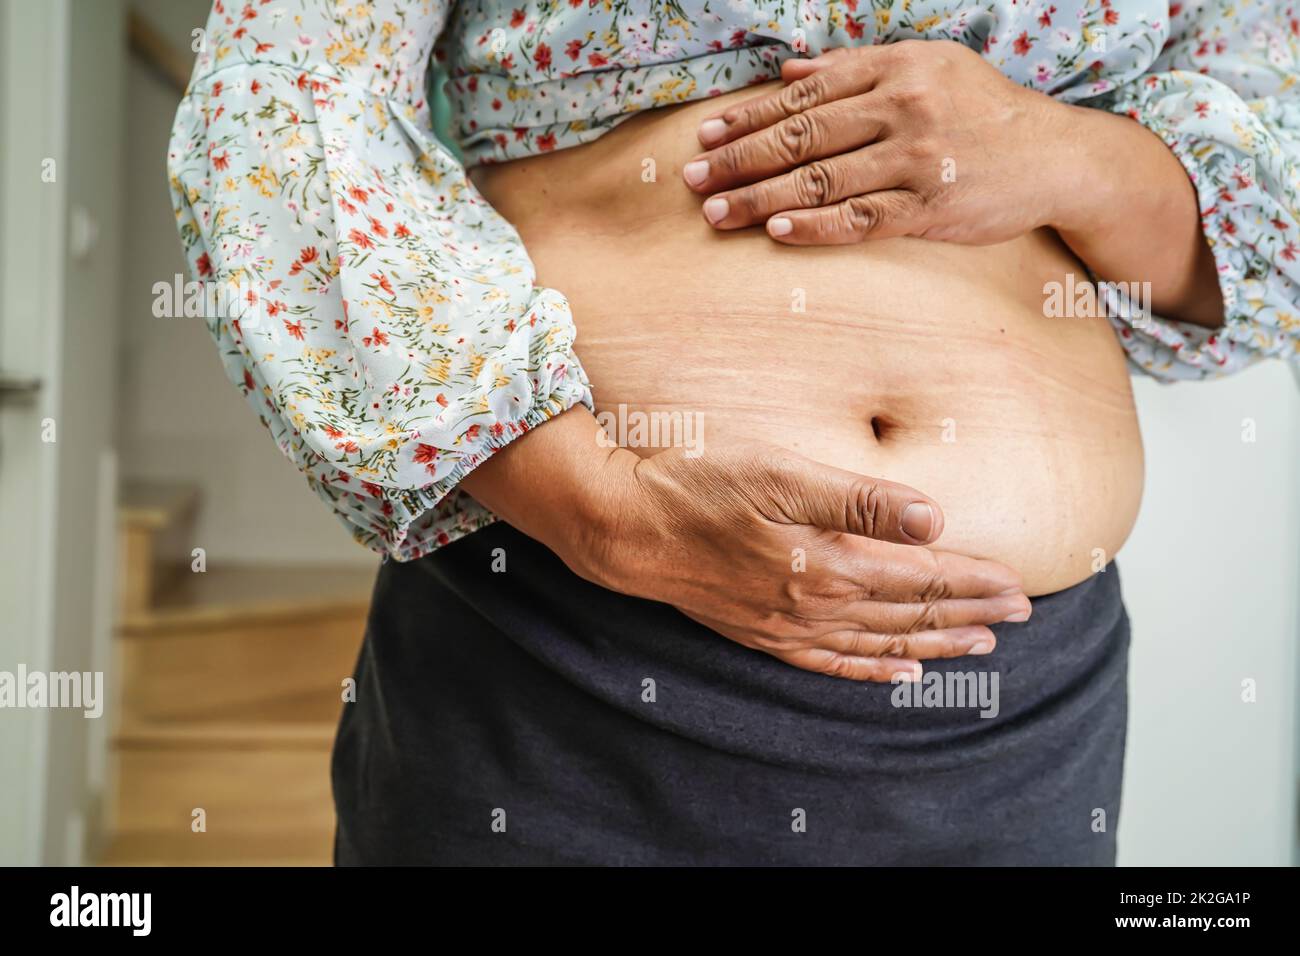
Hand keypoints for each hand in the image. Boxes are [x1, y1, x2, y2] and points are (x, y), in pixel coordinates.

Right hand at [463, 408, 1028, 682]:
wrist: (626, 527)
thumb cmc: (700, 486)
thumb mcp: (781, 473)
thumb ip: (860, 500)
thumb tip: (934, 519)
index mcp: (829, 562)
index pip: (922, 576)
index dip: (974, 581)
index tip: (1018, 585)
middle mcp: (816, 605)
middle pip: (911, 614)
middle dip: (971, 615)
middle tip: (1021, 617)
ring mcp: (788, 626)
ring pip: (882, 643)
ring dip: (935, 645)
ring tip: (980, 646)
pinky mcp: (762, 634)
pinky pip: (833, 664)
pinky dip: (873, 672)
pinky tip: (899, 673)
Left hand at [682, 40, 1070, 245]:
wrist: (1058, 156)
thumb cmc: (983, 113)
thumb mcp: (929, 69)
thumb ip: (858, 69)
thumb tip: (792, 70)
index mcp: (897, 69)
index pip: (806, 95)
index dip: (750, 116)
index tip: (706, 135)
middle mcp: (902, 108)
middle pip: (802, 136)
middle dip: (739, 158)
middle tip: (692, 177)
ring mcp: (916, 160)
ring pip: (822, 179)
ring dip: (762, 198)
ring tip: (716, 212)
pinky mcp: (931, 208)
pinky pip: (861, 220)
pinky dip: (816, 226)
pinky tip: (777, 233)